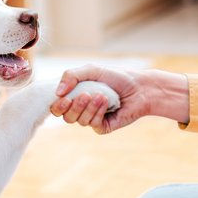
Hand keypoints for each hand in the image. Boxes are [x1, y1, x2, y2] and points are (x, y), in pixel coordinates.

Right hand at [50, 66, 188, 133]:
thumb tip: (58, 92)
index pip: (57, 107)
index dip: (57, 106)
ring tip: (102, 95)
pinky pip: (93, 124)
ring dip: (89, 107)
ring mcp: (92, 119)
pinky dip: (98, 111)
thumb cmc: (116, 77)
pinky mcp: (103, 127)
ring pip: (79, 121)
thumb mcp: (92, 70)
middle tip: (85, 95)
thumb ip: (71, 75)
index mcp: (75, 96)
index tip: (64, 98)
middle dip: (74, 106)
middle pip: (66, 117)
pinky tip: (107, 102)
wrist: (140, 87)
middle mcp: (81, 109)